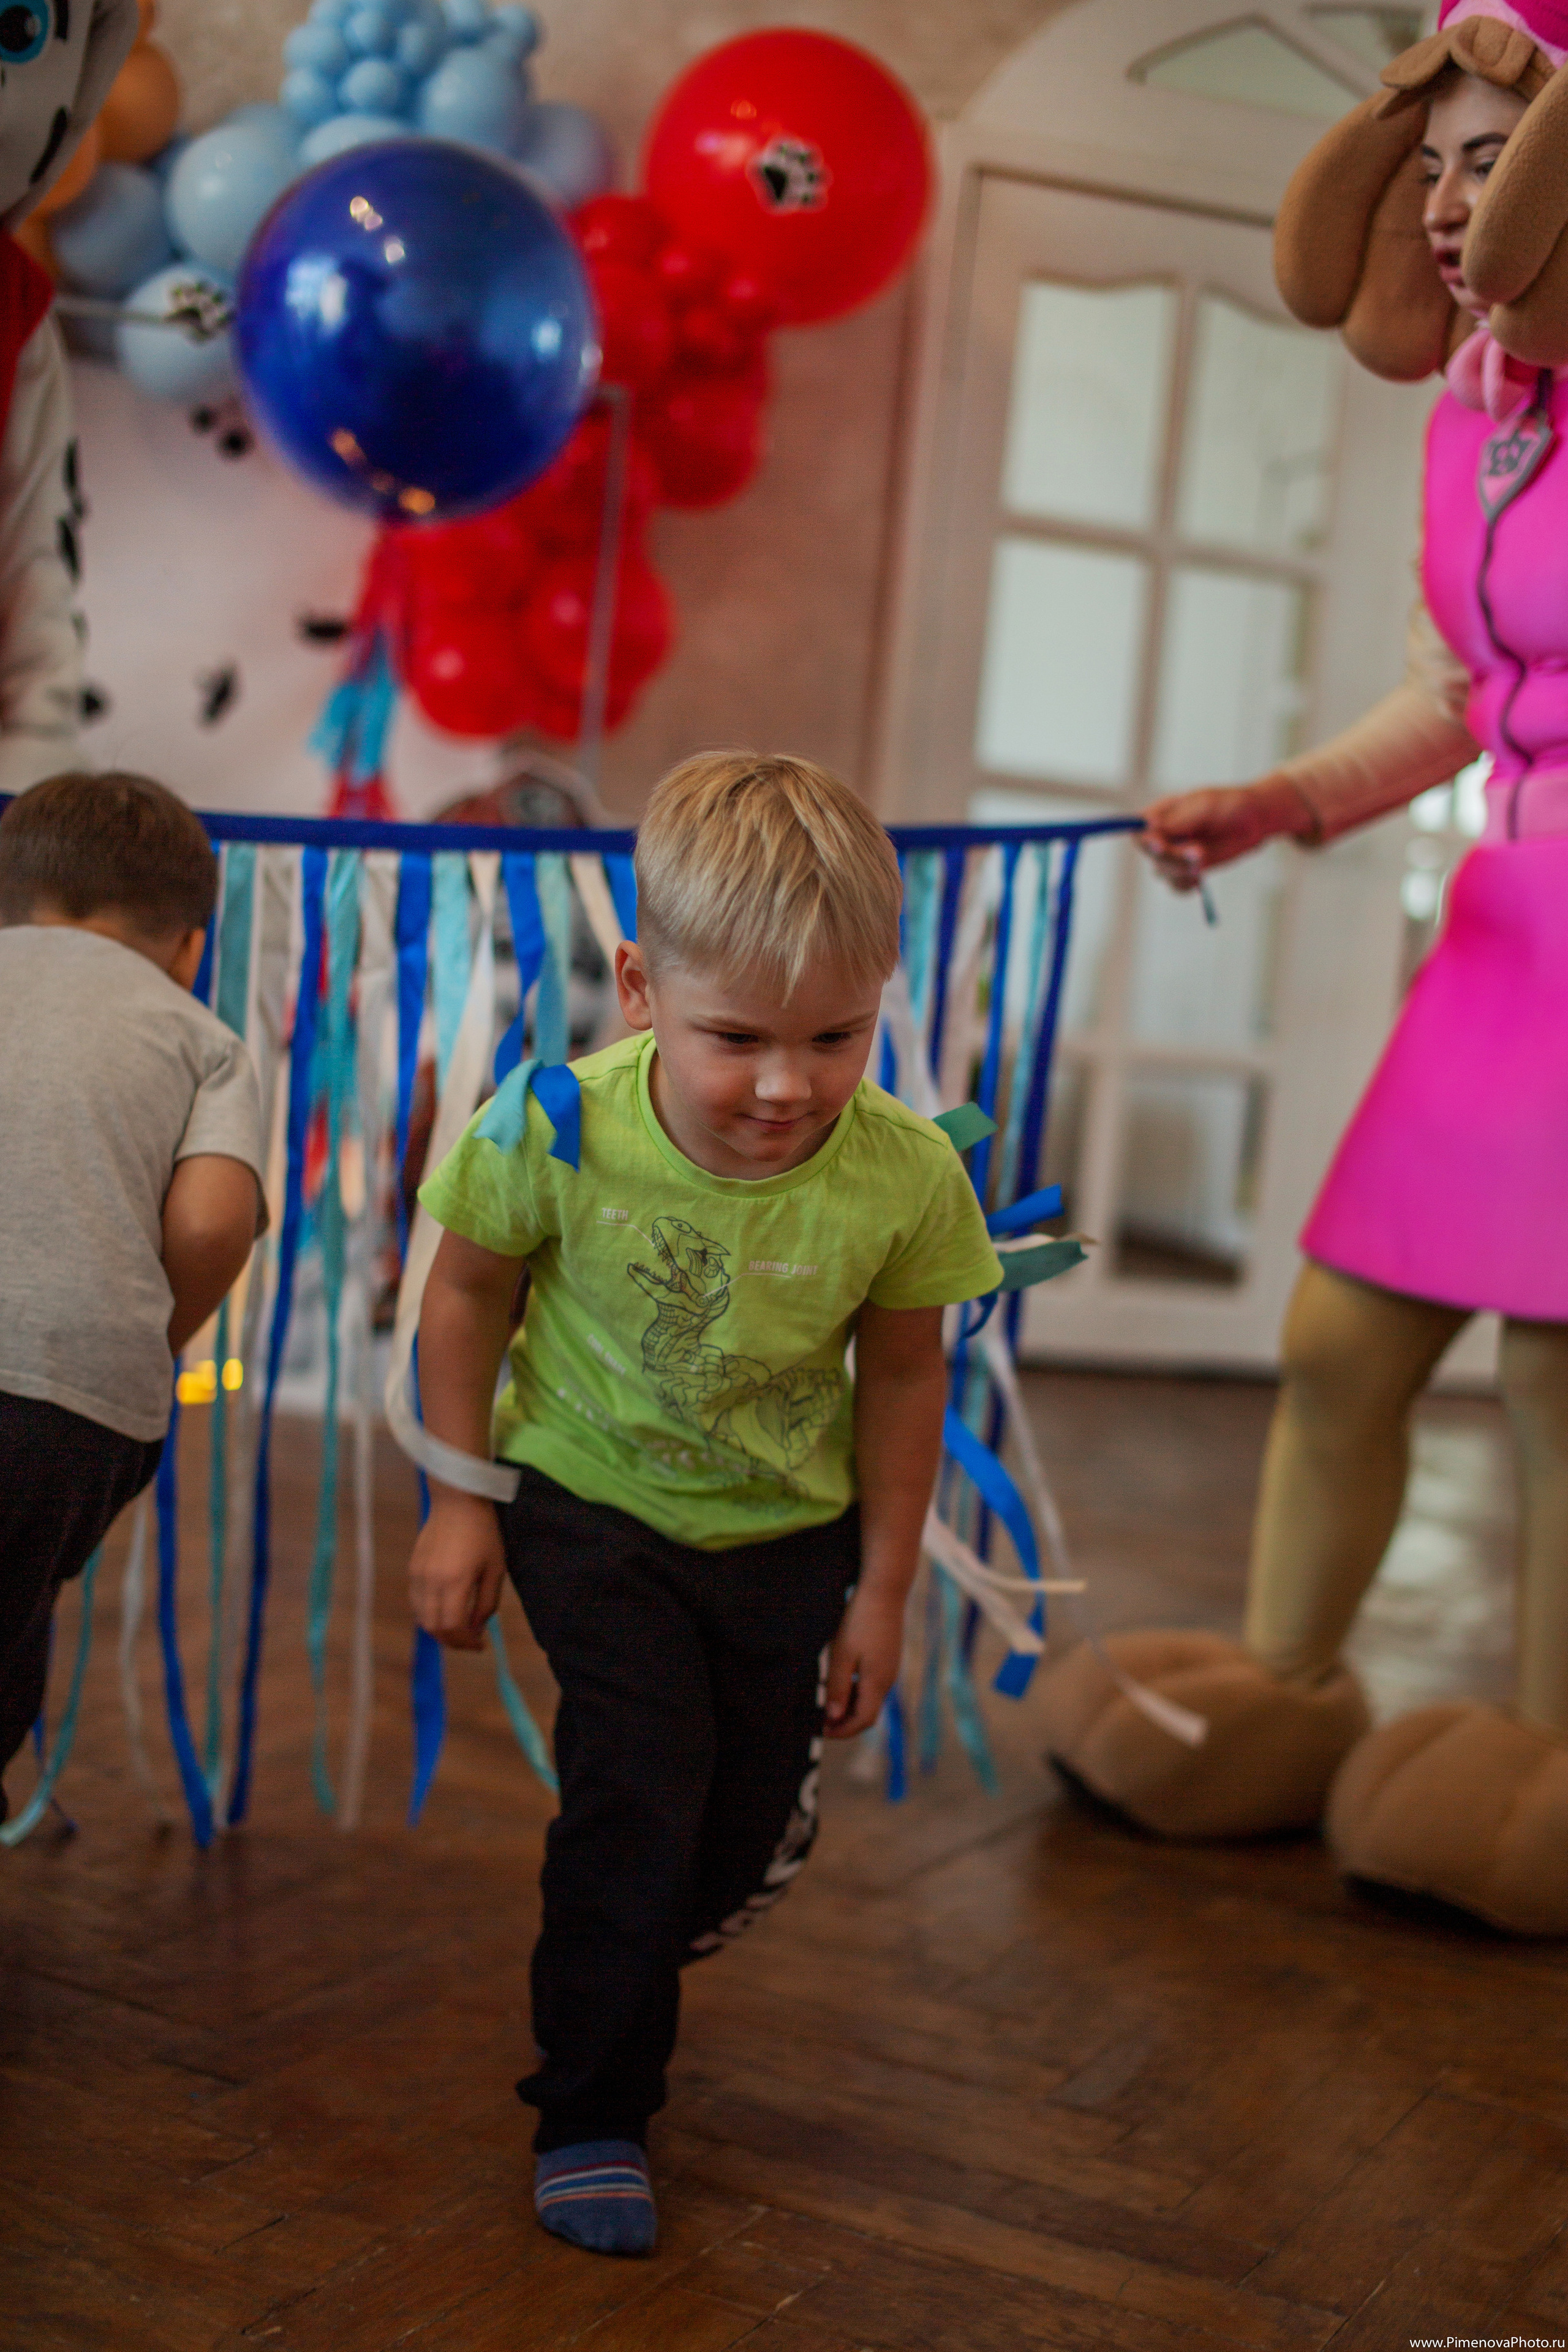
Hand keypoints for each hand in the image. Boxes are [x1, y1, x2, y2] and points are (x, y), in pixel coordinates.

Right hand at [408, 1493, 506, 1652]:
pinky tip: (445, 1610)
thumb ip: (486, 1603)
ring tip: (459, 1628)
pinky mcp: (413, 1569)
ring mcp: (418, 1575)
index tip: (480, 1645)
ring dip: (439, 1630)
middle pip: (434, 1628)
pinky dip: (430, 1614)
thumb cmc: (483, 1533)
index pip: (453, 1627)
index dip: (466, 1642)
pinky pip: (417, 1602)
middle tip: (470, 1641)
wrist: (458, 1501)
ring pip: (422, 1617)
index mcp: (454, 1582)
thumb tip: (476, 1629)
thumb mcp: (495, 1569)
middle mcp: (431, 1582)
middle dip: (452, 1641)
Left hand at [824, 1585, 905, 1739]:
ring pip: (870, 1698)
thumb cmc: (860, 1621)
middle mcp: (888, 1679)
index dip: (842, 1731)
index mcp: (877, 1682)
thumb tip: (833, 1716)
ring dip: (849, 1705)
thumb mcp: (842, 1654)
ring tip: (826, 1699)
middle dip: (845, 1721)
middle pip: (868, 1713)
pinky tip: (841, 1679)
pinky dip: (856, 1689)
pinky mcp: (888, 1656)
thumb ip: (838, 1687)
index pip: (863, 1721)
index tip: (821, 1730)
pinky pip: (873, 1683)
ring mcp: (890, 1667)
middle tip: (820, 1719)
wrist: (885, 1590)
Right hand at [1139, 780, 1299, 888]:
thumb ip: (1176, 820)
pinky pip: (1177, 885)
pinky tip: (1201, 875)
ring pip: (1163, 872)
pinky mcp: (1188, 869)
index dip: (1145, 841)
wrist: (1256, 820)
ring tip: (1204, 856)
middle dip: (1172, 857)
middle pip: (1151, 855)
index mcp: (1162, 813)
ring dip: (1183, 869)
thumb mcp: (1204, 807)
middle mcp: (1164, 835)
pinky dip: (1188, 883)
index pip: (1139, 830)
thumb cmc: (1231, 805)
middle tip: (1197, 852)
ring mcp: (1175, 853)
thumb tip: (1147, 828)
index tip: (1161, 845)